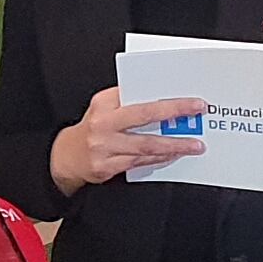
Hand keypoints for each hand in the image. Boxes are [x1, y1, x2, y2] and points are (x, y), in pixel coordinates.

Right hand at [49, 84, 206, 193]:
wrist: (65, 157)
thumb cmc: (92, 129)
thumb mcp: (103, 108)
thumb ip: (127, 102)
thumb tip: (162, 100)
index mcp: (104, 103)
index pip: (138, 95)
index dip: (166, 97)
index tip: (190, 99)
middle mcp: (103, 123)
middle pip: (144, 116)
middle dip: (174, 113)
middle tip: (197, 112)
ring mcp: (104, 147)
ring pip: (146, 145)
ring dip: (174, 145)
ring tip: (193, 145)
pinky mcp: (106, 167)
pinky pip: (140, 162)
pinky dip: (159, 159)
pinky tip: (173, 155)